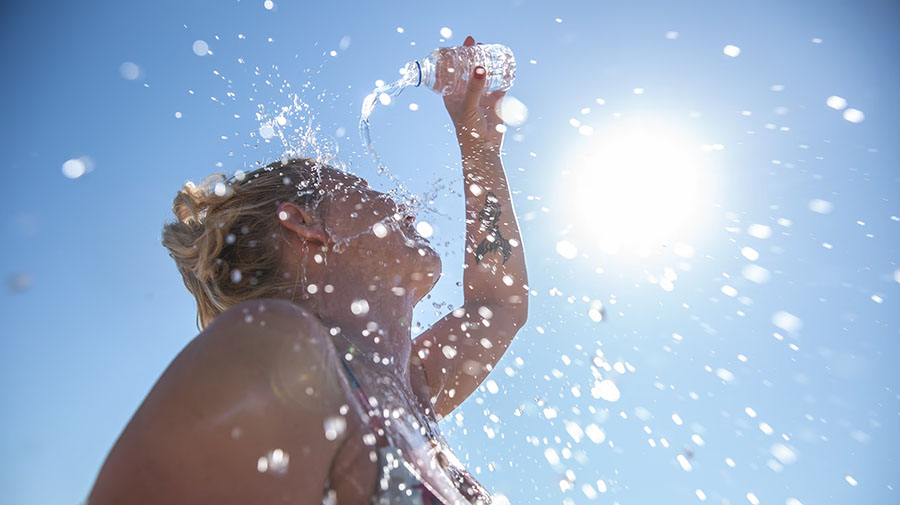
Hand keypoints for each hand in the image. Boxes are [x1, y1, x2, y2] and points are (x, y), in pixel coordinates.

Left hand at [442, 35, 506, 152]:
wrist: (484, 148)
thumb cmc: (468, 130)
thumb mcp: (468, 107)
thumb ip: (474, 88)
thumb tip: (480, 68)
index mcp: (453, 94)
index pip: (452, 71)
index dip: (455, 56)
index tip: (461, 44)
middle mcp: (467, 92)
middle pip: (468, 69)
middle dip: (472, 55)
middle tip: (476, 43)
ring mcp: (481, 95)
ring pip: (484, 74)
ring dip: (486, 61)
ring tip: (488, 49)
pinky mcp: (495, 100)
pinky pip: (500, 82)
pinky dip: (502, 73)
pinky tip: (505, 63)